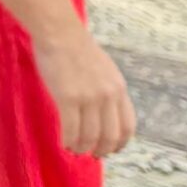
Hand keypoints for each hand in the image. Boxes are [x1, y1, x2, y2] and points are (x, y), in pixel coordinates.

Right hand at [33, 25, 135, 156]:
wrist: (59, 32)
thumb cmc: (76, 47)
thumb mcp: (104, 69)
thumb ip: (108, 90)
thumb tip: (104, 113)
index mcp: (119, 89)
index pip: (127, 127)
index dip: (120, 143)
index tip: (110, 149)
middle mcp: (108, 96)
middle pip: (110, 136)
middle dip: (101, 150)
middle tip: (91, 154)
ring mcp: (89, 98)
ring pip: (90, 136)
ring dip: (82, 147)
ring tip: (74, 149)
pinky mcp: (68, 98)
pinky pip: (71, 129)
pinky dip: (69, 140)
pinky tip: (64, 142)